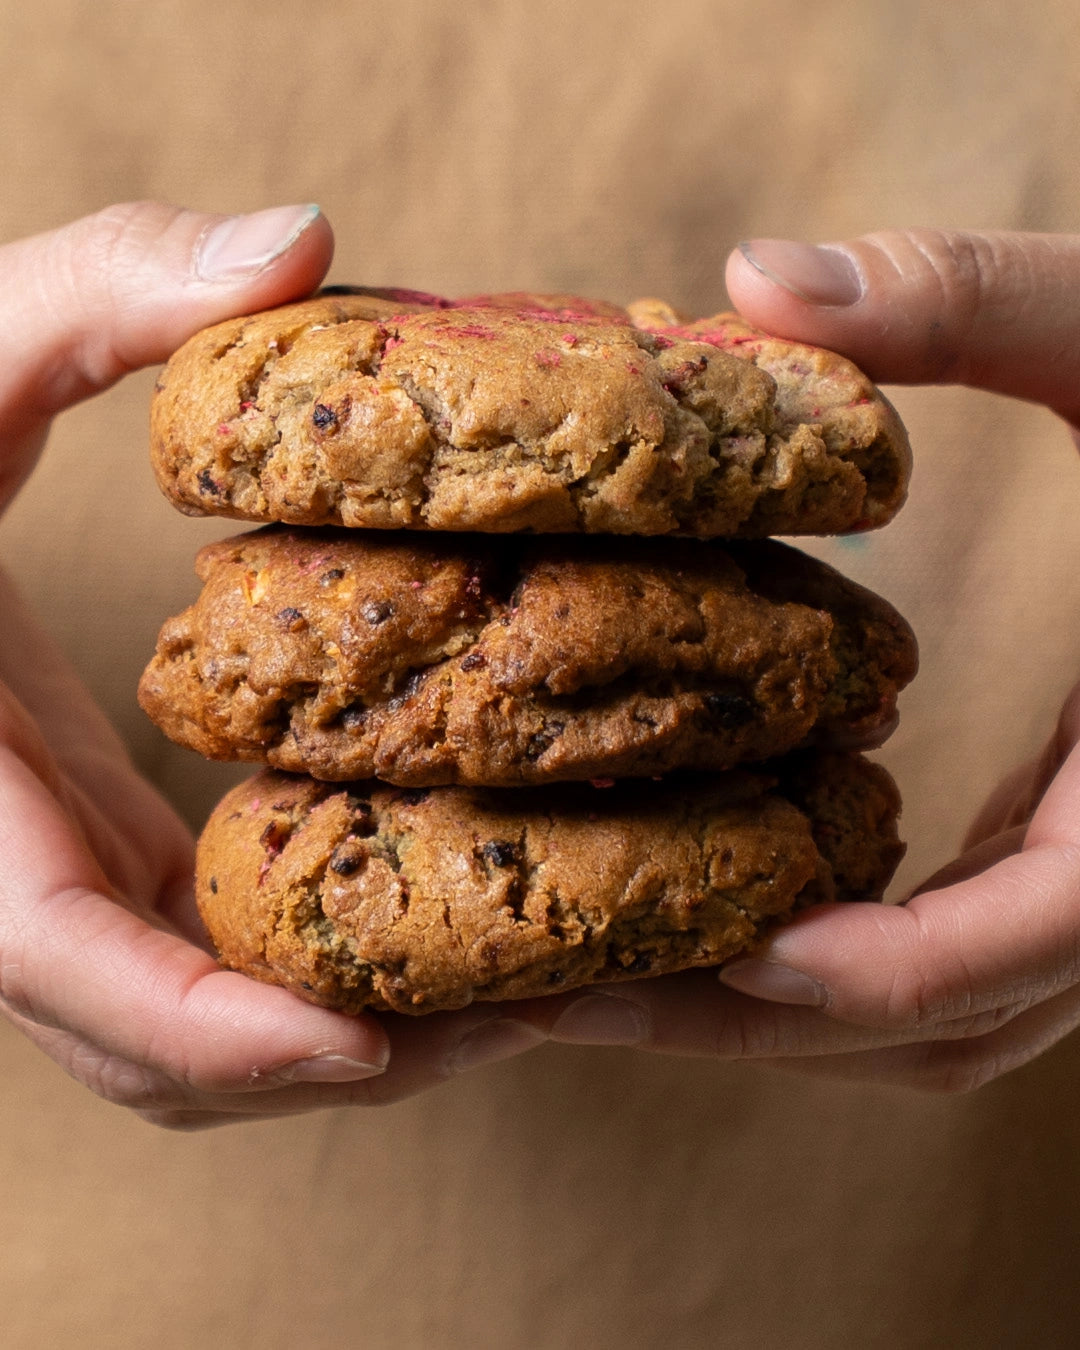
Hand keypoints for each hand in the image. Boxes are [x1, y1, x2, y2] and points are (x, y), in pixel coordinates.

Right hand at [0, 203, 544, 1127]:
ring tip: (538, 993)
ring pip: (192, 1027)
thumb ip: (102, 289)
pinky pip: (206, 954)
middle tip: (530, 1017)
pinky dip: (319, 972)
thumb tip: (298, 240)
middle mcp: (1, 857)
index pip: (56, 955)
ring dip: (352, 1031)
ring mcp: (50, 867)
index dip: (203, 1026)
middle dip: (331, 1054)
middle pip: (159, 1043)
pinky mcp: (96, 842)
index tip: (363, 1043)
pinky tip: (447, 918)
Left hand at [517, 230, 1079, 1090]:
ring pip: (945, 1019)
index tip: (733, 950)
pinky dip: (836, 961)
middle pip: (947, 1021)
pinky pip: (950, 959)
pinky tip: (717, 903)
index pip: (1037, 937)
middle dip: (762, 1020)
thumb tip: (755, 280)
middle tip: (574, 998)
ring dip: (783, 1017)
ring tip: (606, 975)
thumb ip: (973, 300)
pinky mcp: (1069, 855)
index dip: (885, 969)